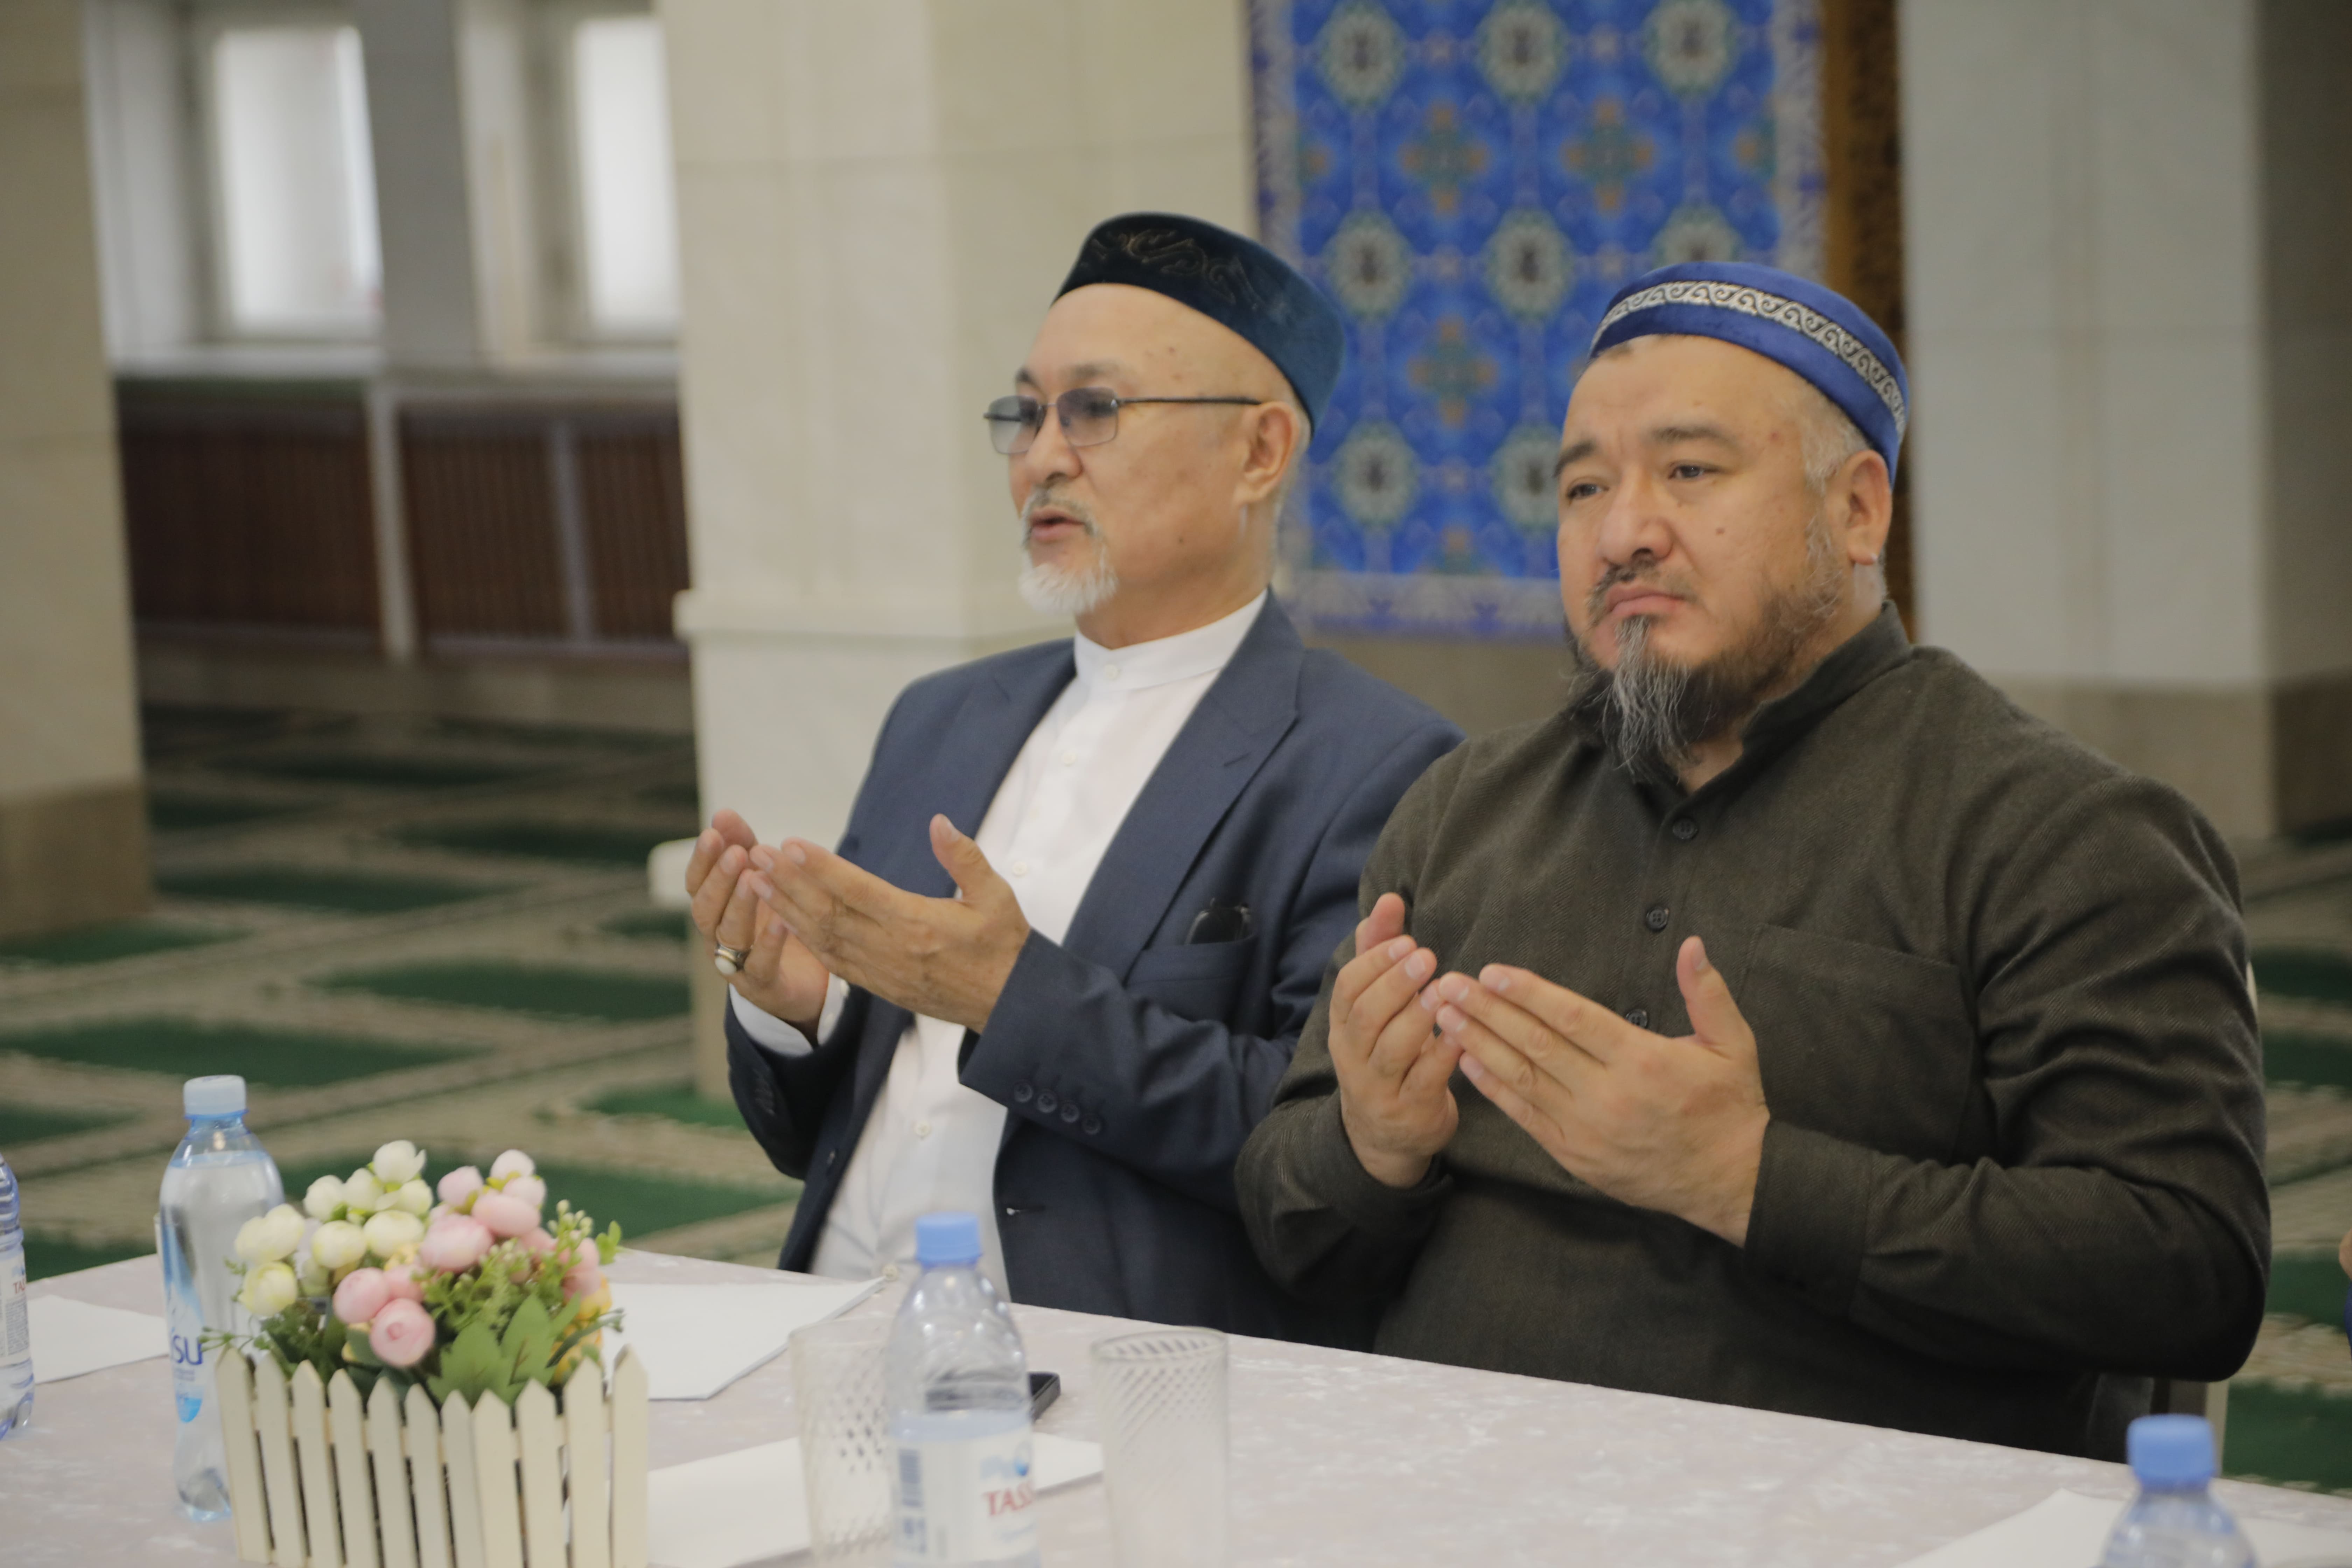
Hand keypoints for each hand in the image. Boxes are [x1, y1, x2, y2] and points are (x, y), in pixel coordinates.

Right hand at [684, 810, 831, 1029]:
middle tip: (735, 853)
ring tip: (753, 879)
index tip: (714, 833)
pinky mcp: (762, 986)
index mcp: (714, 908)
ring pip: (728, 935)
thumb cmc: (772, 919)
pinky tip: (782, 921)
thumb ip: (742, 846)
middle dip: (719, 879)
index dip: (702, 860)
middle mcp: (717, 936)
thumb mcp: (760, 878)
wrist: (803, 978)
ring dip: (739, 905)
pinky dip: (769, 943)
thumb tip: (722, 814)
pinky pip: (760, 966)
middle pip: (706, 909)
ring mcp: (736, 963)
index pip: (697, 883)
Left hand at [749, 815, 1029, 1032]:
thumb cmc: (1003, 945)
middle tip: (758, 854)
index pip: (859, 891)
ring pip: (823, 937)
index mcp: (918, 923)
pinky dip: (804, 938)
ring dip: (786, 908)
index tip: (792, 844)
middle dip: (790, 882)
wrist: (1008, 1004)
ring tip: (757, 881)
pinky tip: (782, 918)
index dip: (822, 868)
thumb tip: (939, 822)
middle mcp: (892, 949)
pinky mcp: (878, 986)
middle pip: (829, 912)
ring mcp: (881, 971)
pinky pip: (832, 960)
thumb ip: (965, 858)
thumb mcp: (996, 896)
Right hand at [1329, 893, 1461, 1188]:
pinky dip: (1443, 1054)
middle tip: (1426, 955)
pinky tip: (1462, 1031)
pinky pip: (1424, 1080)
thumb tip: (1389, 899)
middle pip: (1365, 1015)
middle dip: (1394, 982)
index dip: (1374, 961)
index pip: (1347, 988)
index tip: (1405, 938)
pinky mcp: (1410, 1111)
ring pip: (1391, 1048)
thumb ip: (1379, 954)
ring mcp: (1379, 1087)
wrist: (1385, 1134)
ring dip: (1417, 1015)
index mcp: (1343, 1027)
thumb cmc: (1386, 1054)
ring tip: (1444, 990)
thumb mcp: (1376, 1008)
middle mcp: (1353, 1057)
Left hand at [1428, 936, 1767, 1244]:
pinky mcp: (1575, 1156)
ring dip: (1478, 1045)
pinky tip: (1465, 1062)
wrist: (1731, 1181)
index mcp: (1642, 1061)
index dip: (1528, 993)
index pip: (1573, 1019)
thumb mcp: (1733, 1045)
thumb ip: (1707, 993)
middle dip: (1487, 1012)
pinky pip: (1525, 1117)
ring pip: (1521, 1080)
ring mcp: (1587, 1129)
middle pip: (1535, 1045)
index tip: (1492, 972)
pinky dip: (1493, 1089)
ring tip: (1445, 1016)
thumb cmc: (1730, 1107)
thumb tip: (1691, 943)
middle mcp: (1608, 1095)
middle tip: (1449, 984)